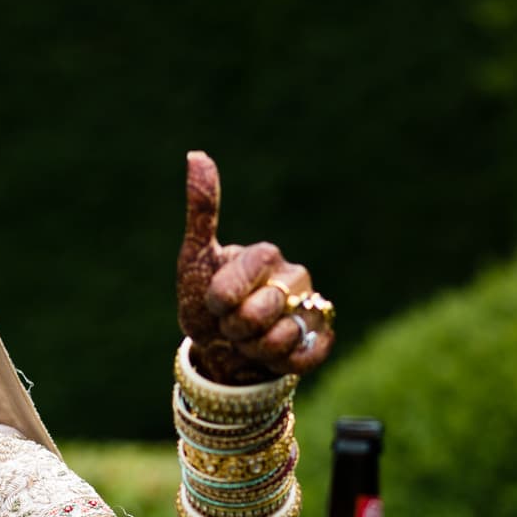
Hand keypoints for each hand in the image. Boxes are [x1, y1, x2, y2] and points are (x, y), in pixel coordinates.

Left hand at [177, 151, 334, 382]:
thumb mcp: (195, 258)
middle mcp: (295, 277)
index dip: (218, 303)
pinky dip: (280, 362)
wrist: (222, 349)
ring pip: (280, 338)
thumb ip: (202, 211)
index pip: (232, 289)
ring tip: (250, 339)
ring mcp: (311, 309)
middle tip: (232, 323)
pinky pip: (302, 357)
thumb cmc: (207, 301)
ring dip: (254, 349)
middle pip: (257, 315)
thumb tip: (196, 154)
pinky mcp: (321, 340)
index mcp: (265, 254)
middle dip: (235, 329)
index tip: (215, 301)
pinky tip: (273, 354)